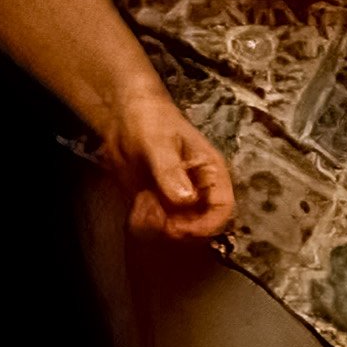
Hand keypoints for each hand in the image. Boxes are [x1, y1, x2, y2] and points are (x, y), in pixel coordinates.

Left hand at [103, 87, 236, 242]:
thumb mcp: (159, 143)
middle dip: (178, 229)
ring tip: (143, 208)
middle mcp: (198, 189)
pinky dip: (144, 223)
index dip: (206, 225)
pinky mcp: (157, 203)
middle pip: (200, 225)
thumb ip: (171, 171)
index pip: (223, 208)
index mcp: (210, 173)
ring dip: (158, 227)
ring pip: (176, 229)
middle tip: (156, 219)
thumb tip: (187, 200)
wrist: (124, 117)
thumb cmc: (151, 121)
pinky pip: (155, 224)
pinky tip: (136, 207)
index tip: (180, 229)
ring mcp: (177, 198)